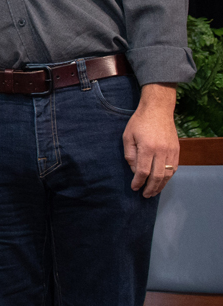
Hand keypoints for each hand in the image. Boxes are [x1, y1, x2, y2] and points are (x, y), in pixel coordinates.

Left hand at [123, 83, 179, 197]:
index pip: (143, 171)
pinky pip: (174, 168)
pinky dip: (168, 177)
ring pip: (168, 174)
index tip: (134, 187)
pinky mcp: (177, 150)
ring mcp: (171, 151)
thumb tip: (134, 171)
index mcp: (147, 148)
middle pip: (157, 176)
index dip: (138, 182)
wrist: (158, 110)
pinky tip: (162, 181)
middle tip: (145, 195)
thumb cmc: (139, 122)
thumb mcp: (127, 136)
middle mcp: (161, 151)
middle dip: (150, 188)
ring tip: (153, 192)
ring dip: (161, 185)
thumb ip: (130, 154)